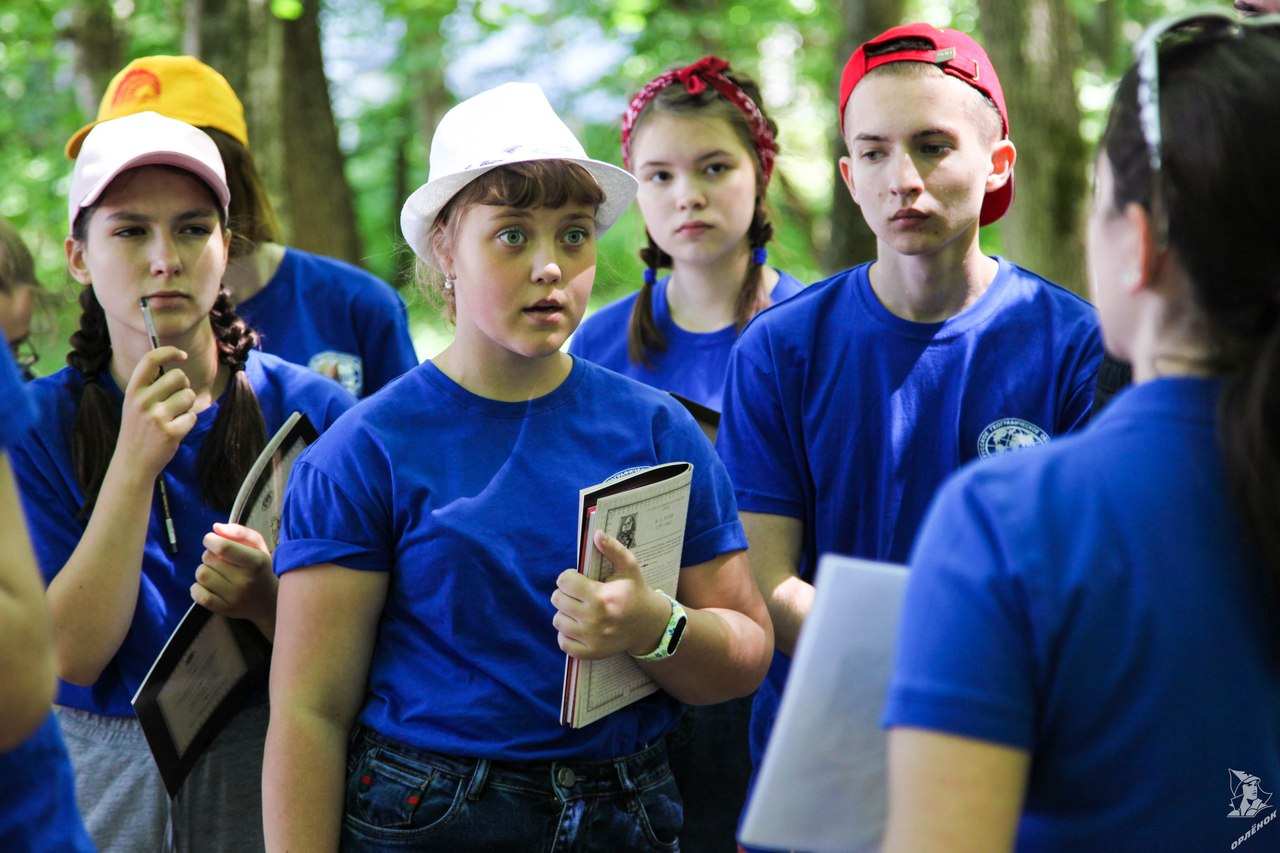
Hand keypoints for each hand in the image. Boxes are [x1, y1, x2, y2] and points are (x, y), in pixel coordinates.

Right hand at [117, 347, 196, 478]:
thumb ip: (150, 386)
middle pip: (179, 376)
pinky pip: (192, 417)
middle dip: (184, 386)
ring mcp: (156, 417)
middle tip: (176, 400)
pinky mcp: (170, 432)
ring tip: (174, 417)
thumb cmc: (138, 430)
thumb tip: (175, 365)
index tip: (183, 355)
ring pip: (189, 396)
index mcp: (133, 391)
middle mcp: (142, 401)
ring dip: (187, 406)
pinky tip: (175, 431)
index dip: (169, 352)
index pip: (150, 360)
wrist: (132, 463)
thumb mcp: (134, 404)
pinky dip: (188, 423)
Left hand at [192, 522, 277, 638]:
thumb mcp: (258, 547)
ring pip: (202, 575)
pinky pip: (198, 595)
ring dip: (204, 570)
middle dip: (209, 555)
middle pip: (208, 559)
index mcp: (256, 562)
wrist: (269, 602)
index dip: (211, 540)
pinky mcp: (224, 610)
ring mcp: (234, 597)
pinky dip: (197, 587)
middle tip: (220, 560)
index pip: (223, 547)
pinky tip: (208, 585)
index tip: (212, 540)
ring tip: (215, 572)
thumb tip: (216, 528)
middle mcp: (245, 581)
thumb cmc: (260, 569)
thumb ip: (239, 533)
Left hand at [551, 530, 670, 660]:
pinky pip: (562, 642)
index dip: (569, 577)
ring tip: (580, 609)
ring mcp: (591, 639)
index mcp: (601, 597)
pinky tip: (579, 626)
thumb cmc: (636, 593)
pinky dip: (567, 634)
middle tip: (580, 594)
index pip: (564, 581)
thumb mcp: (629, 568)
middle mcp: (593, 619)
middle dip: (566, 593)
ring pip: (557, 620)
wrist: (650, 626)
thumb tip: (596, 534)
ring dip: (565, 613)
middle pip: (557, 599)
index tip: (579, 579)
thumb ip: (613, 549)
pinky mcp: (590, 653)